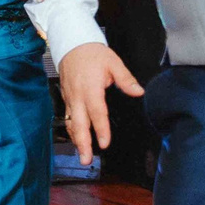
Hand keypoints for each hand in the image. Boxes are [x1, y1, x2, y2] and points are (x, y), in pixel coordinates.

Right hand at [57, 44, 146, 165]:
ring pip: (71, 123)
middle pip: (78, 124)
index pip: (97, 113)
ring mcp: (70, 98)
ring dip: (76, 140)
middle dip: (82, 143)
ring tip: (81, 155)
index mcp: (90, 89)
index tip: (104, 143)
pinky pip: (67, 118)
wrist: (71, 44)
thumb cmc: (92, 53)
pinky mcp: (66, 98)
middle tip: (86, 160)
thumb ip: (126, 79)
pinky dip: (72, 130)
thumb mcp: (113, 62)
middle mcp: (77, 96)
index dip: (100, 129)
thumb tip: (138, 92)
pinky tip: (77, 139)